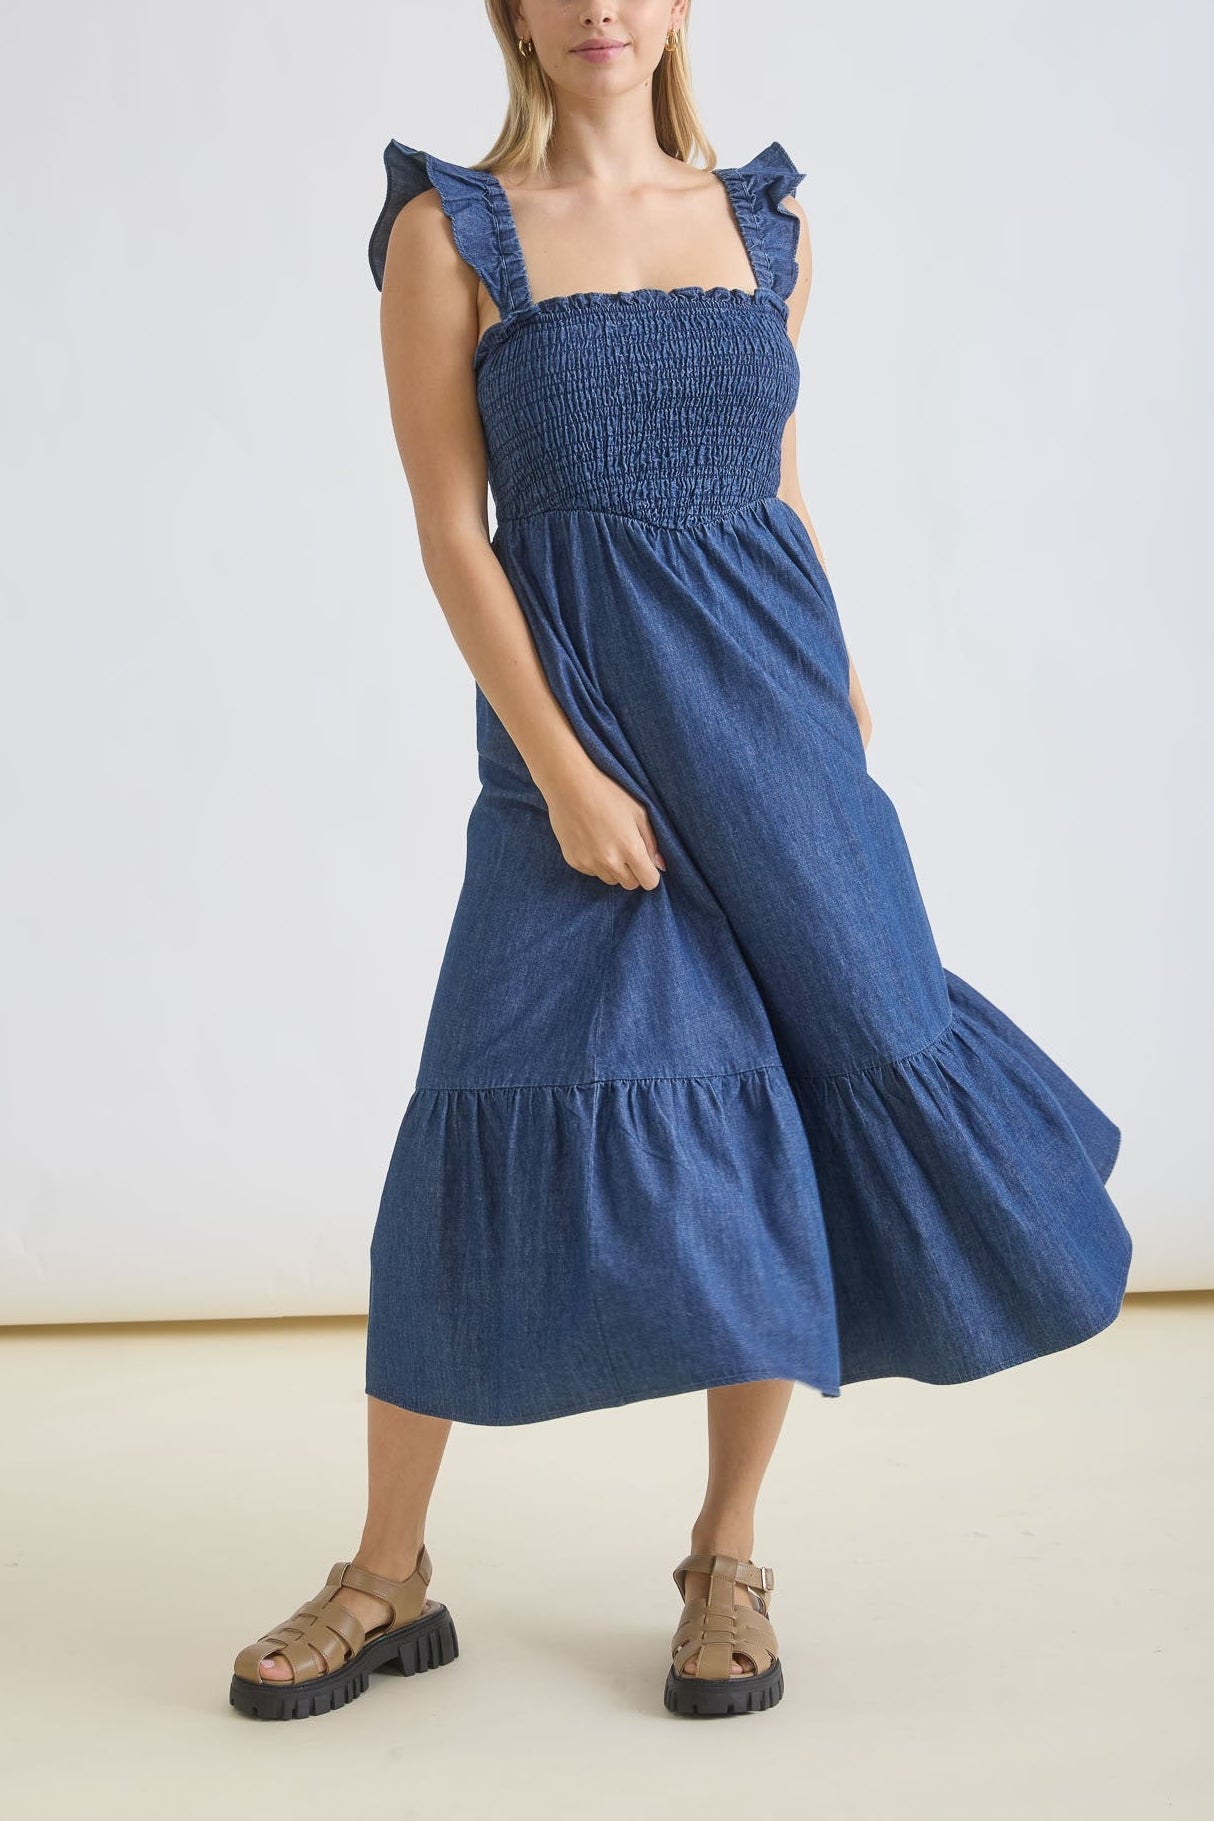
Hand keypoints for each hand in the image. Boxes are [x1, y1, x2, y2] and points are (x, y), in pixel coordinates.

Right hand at [541, 759, 666, 889]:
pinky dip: (595, 863)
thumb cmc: (608, 793)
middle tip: (626, 849)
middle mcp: (610, 861)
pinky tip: (592, 841)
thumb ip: (651, 842)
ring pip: (610, 880)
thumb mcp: (638, 812)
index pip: (649, 882)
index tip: (646, 862)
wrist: (569, 785)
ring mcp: (590, 863)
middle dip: (633, 872)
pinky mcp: (574, 861)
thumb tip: (661, 865)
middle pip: (630, 884)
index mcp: (630, 848)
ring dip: (614, 868)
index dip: (650, 873)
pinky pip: (592, 872)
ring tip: (608, 842)